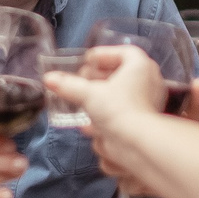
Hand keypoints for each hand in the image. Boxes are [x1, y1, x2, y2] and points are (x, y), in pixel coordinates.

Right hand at [49, 46, 169, 189]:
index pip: (124, 53)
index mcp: (141, 67)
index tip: (87, 61)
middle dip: (98, 79)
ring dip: (100, 99)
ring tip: (82, 102)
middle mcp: (148, 83)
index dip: (104, 55)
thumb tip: (49, 79)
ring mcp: (148, 104)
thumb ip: (68, 85)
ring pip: (121, 96)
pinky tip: (90, 124)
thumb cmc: (119, 110)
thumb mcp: (88, 94)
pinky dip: (106, 116)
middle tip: (81, 81)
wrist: (137, 144)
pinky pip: (122, 113)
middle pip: (121, 75)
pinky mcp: (142, 123)